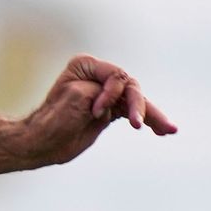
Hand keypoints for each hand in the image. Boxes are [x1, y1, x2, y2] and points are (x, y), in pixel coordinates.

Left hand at [16, 55, 174, 165]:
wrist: (41, 144)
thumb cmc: (51, 121)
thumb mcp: (76, 99)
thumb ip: (100, 91)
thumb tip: (116, 96)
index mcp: (86, 66)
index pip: (115, 76)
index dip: (111, 94)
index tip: (96, 112)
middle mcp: (98, 77)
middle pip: (130, 88)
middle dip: (139, 106)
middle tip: (138, 125)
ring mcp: (106, 94)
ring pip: (136, 101)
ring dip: (153, 115)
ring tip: (169, 130)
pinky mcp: (111, 110)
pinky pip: (134, 112)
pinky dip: (149, 120)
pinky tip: (164, 130)